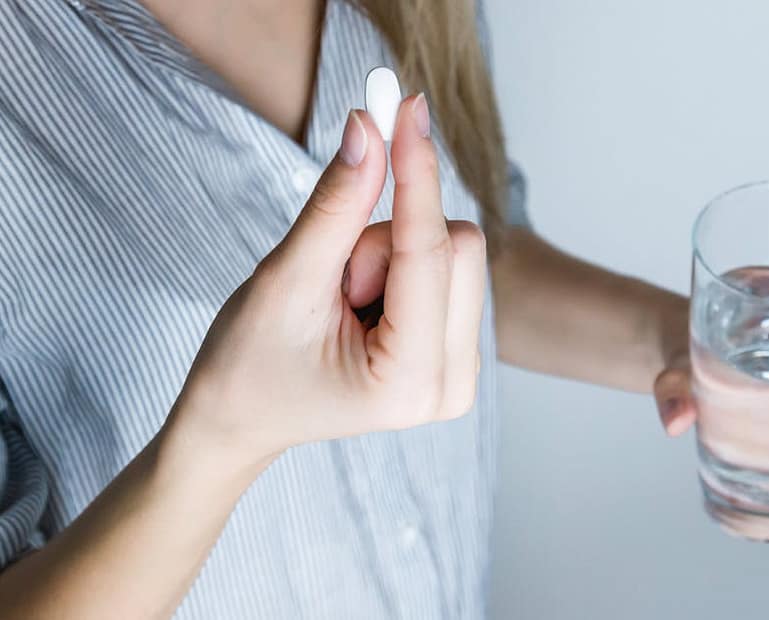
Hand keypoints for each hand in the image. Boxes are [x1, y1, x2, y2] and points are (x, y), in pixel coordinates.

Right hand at [173, 95, 486, 464]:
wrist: (242, 419)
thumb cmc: (249, 364)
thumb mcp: (286, 281)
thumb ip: (335, 205)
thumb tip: (369, 127)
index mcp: (409, 381)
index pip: (428, 250)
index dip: (415, 170)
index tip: (406, 104)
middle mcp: (453, 385)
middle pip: (459, 246)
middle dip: (387, 240)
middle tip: (335, 278)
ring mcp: (461, 372)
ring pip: (454, 253)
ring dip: (390, 255)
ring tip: (342, 300)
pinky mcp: (456, 352)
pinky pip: (447, 269)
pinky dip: (401, 268)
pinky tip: (363, 305)